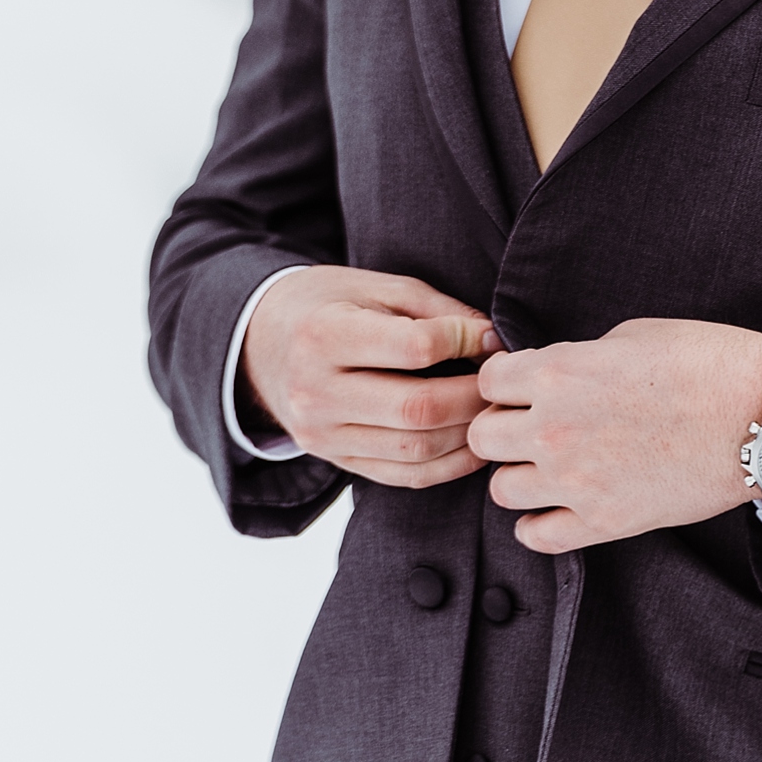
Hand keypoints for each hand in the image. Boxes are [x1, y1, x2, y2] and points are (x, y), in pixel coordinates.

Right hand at [241, 266, 500, 489]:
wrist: (259, 343)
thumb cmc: (328, 304)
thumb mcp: (374, 286)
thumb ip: (435, 309)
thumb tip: (491, 341)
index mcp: (324, 335)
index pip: (414, 348)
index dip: (464, 340)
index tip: (487, 335)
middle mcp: (317, 393)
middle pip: (418, 410)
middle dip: (475, 396)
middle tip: (502, 381)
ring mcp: (323, 436)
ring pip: (415, 451)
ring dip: (469, 434)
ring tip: (492, 409)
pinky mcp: (336, 462)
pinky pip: (405, 476)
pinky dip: (450, 464)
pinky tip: (473, 440)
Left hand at [467, 317, 761, 553]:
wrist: (761, 416)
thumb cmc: (706, 364)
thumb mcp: (631, 335)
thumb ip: (577, 358)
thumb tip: (552, 375)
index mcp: (560, 372)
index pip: (488, 382)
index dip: (504, 383)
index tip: (522, 387)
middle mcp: (556, 427)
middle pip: (482, 438)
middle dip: (502, 429)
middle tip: (529, 426)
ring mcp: (577, 480)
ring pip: (500, 490)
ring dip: (519, 475)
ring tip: (547, 466)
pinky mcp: (605, 521)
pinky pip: (537, 536)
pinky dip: (539, 523)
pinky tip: (558, 505)